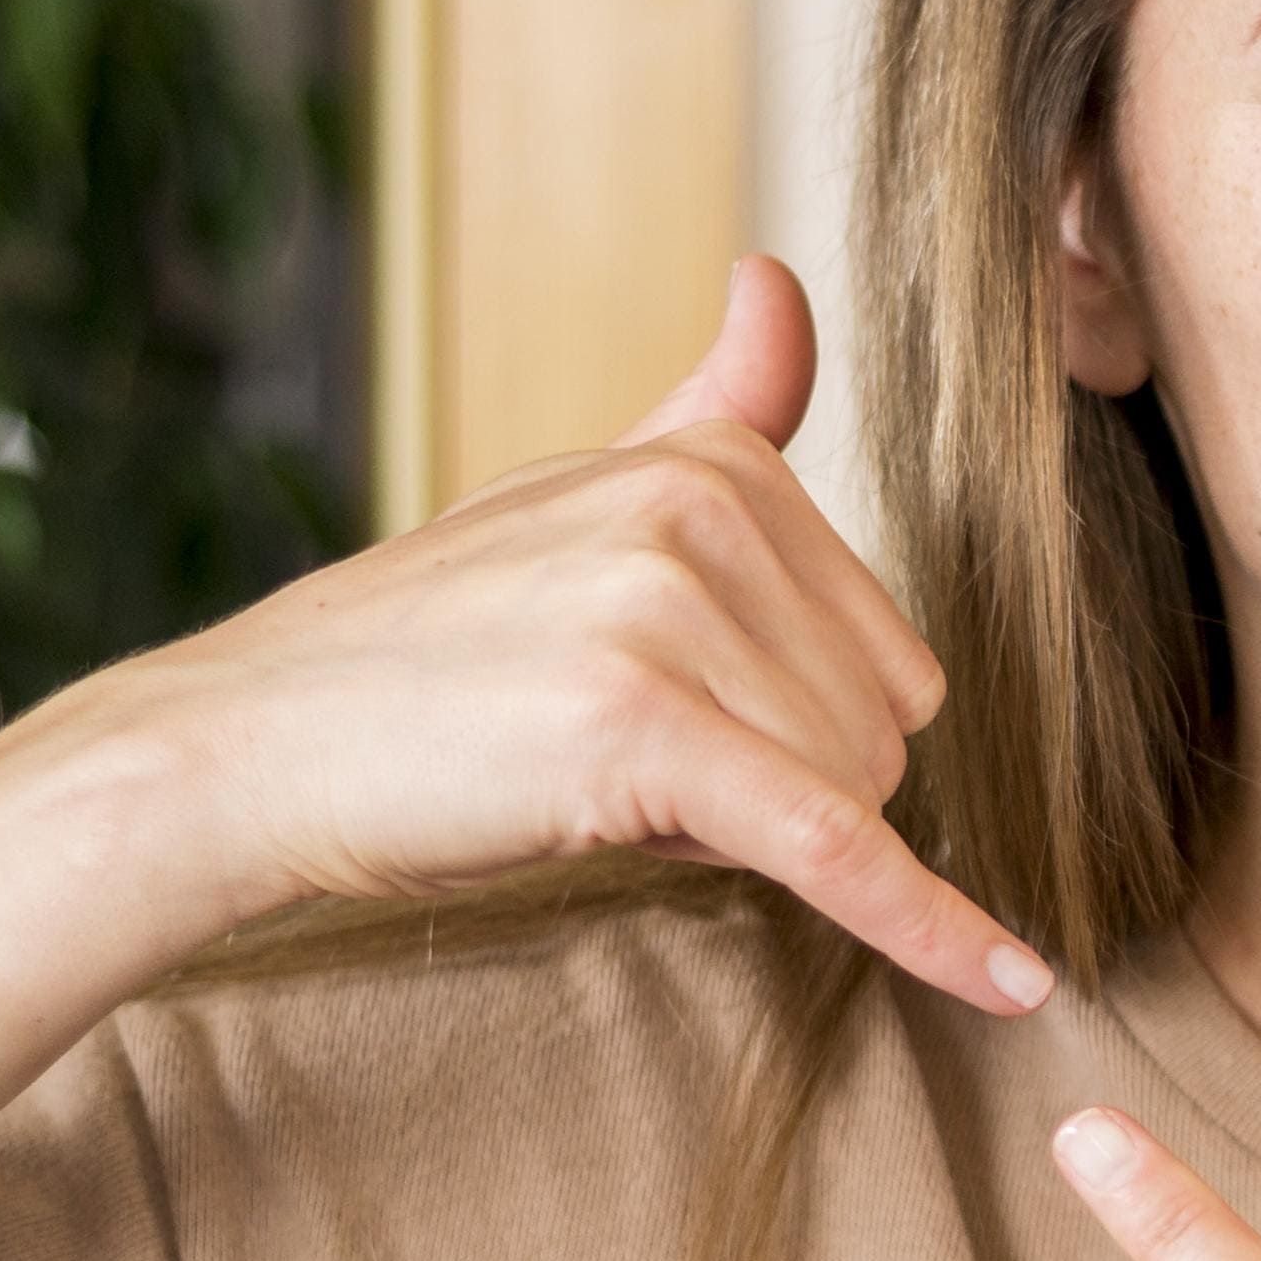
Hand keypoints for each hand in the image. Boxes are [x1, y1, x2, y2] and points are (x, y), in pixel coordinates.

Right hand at [40, 254, 1043, 1008]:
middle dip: (783, 777)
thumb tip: (779, 278)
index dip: (790, 718)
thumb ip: (707, 411)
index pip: (878, 644)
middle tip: (620, 764)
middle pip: (882, 720)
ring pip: (851, 790)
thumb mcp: (573, 503)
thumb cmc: (424, 650)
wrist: (249, 746)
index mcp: (706, 463)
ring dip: (750, 833)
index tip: (676, 718)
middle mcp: (700, 513)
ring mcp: (668, 615)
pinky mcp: (644, 732)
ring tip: (596, 788)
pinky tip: (1010, 982)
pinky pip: (832, 846)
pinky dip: (928, 927)